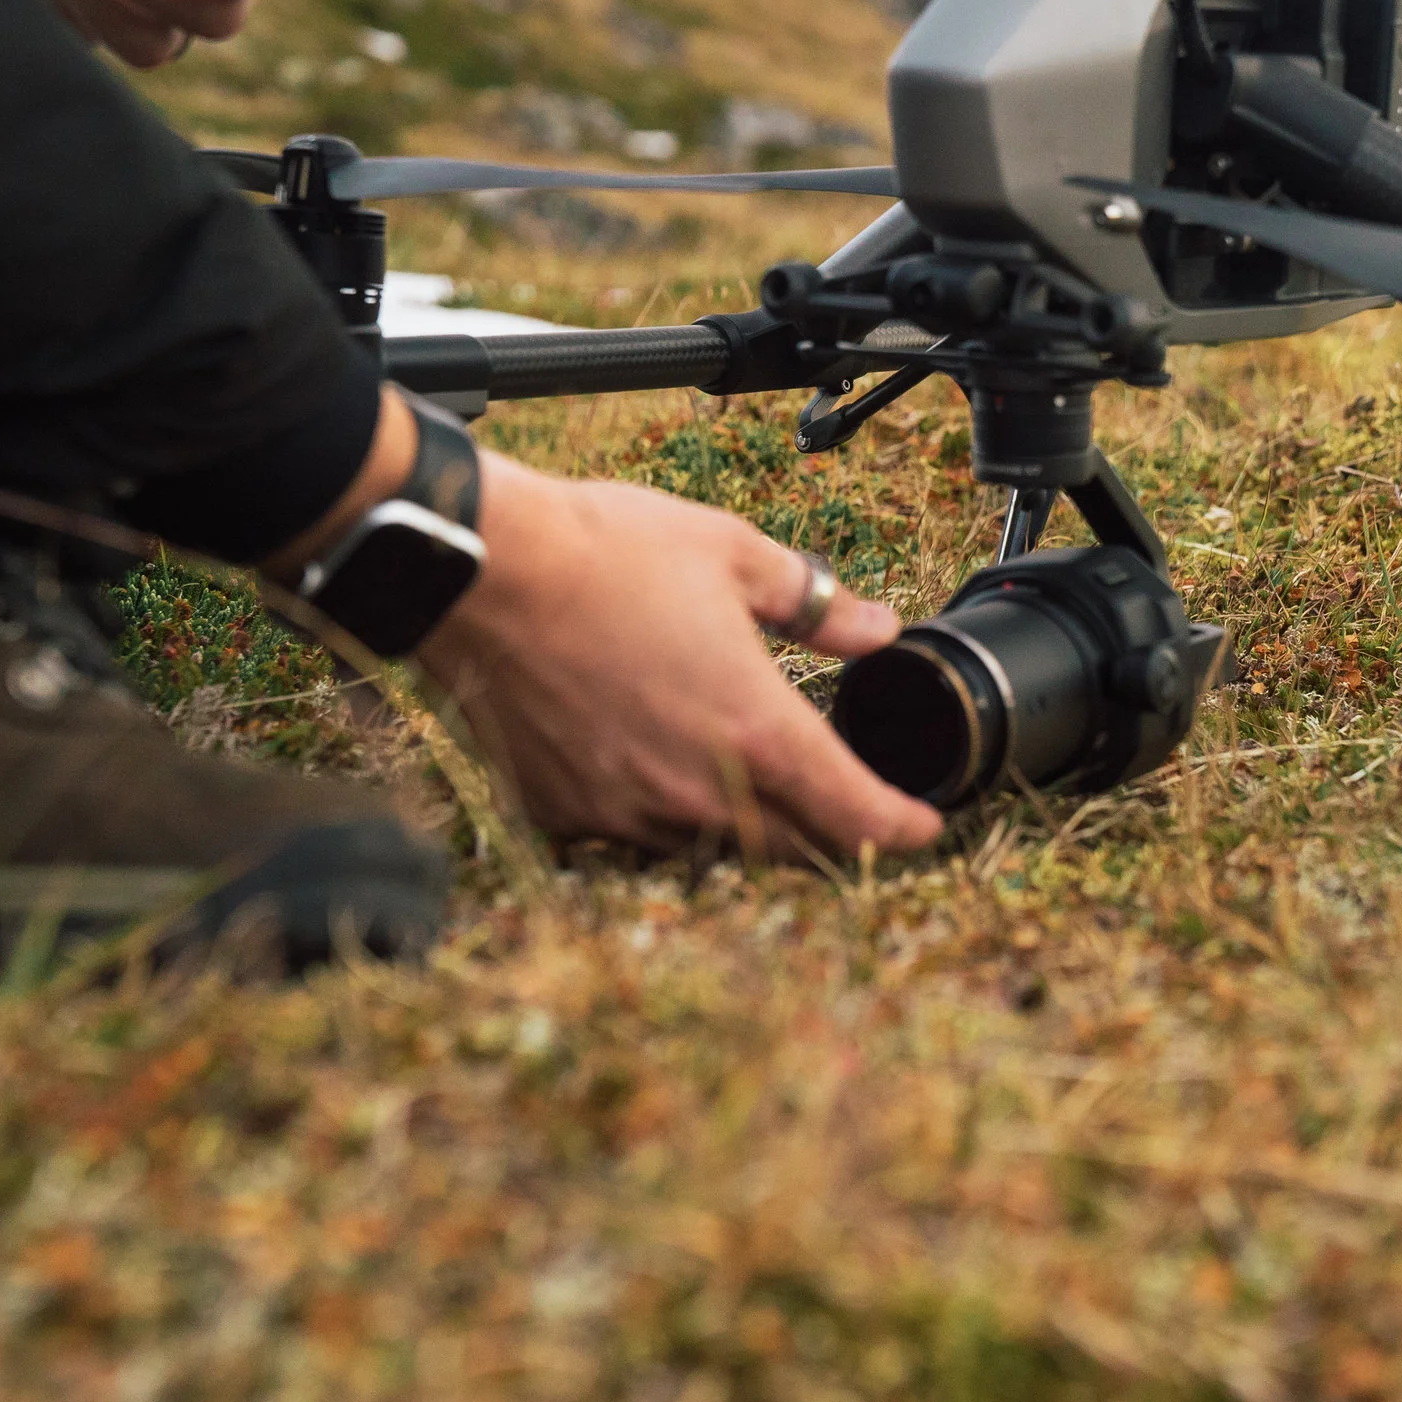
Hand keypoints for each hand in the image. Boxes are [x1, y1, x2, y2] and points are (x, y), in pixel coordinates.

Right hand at [417, 458, 943, 858]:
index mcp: (756, 728)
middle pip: (792, 849)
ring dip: (749, 830)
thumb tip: (877, 626)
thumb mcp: (734, 555)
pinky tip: (664, 775)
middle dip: (832, 839)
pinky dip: (664, 816)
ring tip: (762, 796)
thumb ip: (818, 604)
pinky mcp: (565, 811)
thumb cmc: (603, 552)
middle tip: (851, 815)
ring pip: (713, 848)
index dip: (902, 830)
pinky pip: (634, 835)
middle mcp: (697, 788)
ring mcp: (626, 808)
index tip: (923, 829)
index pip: (855, 813)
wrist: (478, 570)